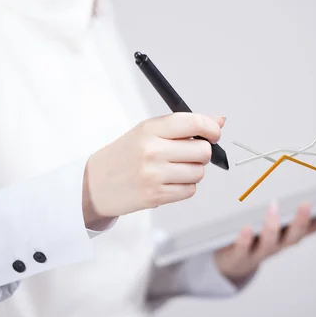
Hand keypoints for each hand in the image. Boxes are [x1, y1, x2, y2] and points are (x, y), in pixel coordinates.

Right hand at [82, 113, 224, 224]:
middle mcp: (152, 150)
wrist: (95, 183)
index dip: (212, 128)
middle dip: (202, 153)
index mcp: (150, 129)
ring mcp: (153, 175)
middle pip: (203, 151)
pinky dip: (185, 187)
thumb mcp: (148, 132)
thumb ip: (184, 125)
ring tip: (175, 169)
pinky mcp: (155, 197)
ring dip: (193, 172)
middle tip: (189, 154)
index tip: (214, 133)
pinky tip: (168, 182)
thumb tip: (220, 120)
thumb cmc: (126, 154)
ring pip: (199, 173)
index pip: (194, 123)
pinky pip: (190, 190)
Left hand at [215, 202, 315, 283]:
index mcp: (288, 235)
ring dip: (273, 225)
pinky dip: (244, 238)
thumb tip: (308, 189)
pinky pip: (242, 247)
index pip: (315, 227)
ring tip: (274, 206)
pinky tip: (245, 227)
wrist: (232, 264)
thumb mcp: (276, 224)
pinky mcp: (238, 256)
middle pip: (294, 236)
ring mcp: (259, 252)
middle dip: (302, 220)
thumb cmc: (257, 237)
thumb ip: (289, 208)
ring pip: (269, 241)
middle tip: (307, 204)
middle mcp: (278, 245)